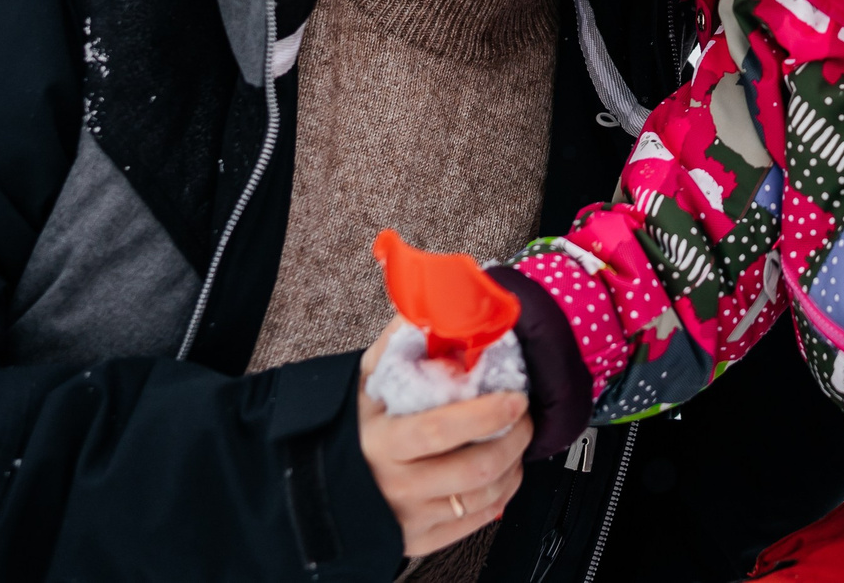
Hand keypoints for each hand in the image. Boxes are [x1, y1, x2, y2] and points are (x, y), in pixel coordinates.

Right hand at [360, 317, 531, 555]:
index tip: (514, 398)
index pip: (441, 430)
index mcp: (382, 442)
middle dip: (514, 439)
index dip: (486, 415)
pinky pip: (477, 522)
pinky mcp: (420, 539)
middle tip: (523, 416)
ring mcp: (410, 516)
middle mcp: (396, 484)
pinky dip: (502, 495)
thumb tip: (432, 304)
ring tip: (516, 441)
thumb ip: (400, 342)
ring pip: (483, 497)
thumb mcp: (367, 382)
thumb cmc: (353, 428)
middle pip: (474, 468)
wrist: (320, 484)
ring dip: (514, 466)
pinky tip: (502, 473)